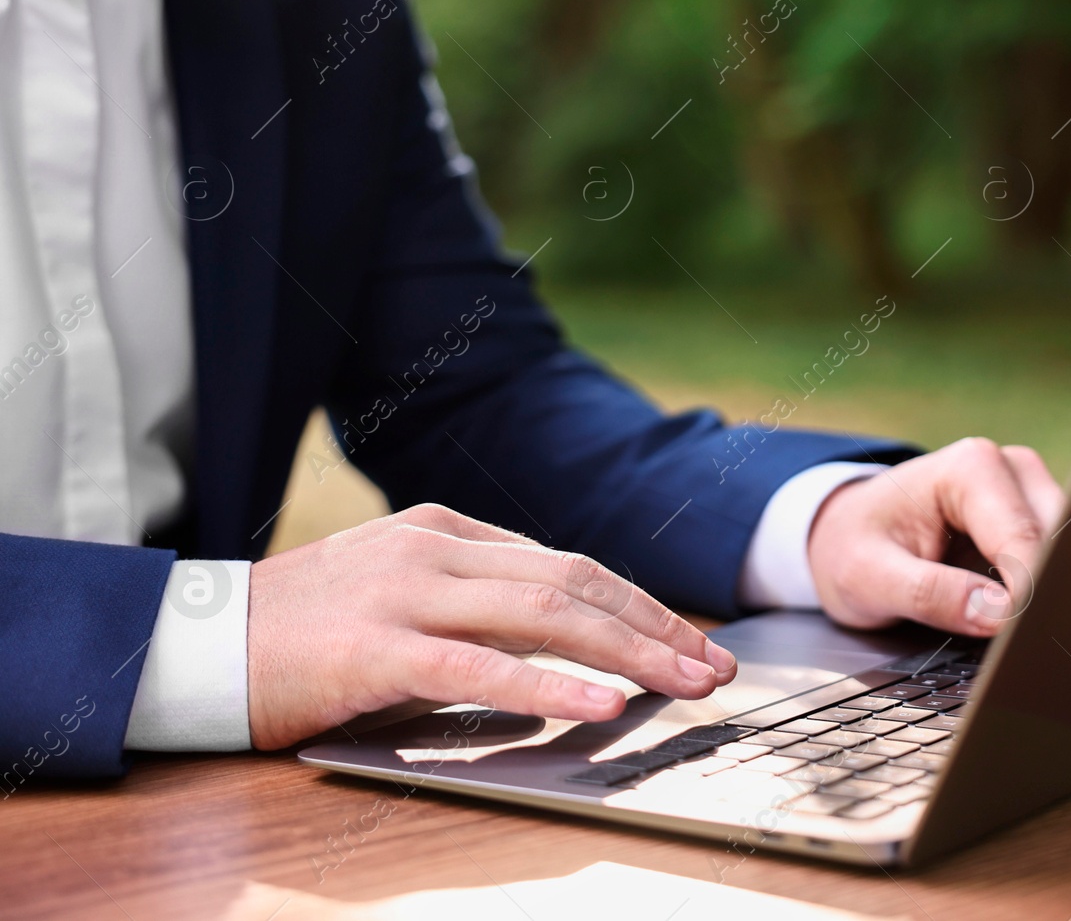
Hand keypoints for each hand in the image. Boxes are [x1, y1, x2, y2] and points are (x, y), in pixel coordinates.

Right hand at [246, 504, 736, 749]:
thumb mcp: (400, 595)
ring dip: (628, 652)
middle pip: (574, 582)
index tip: (691, 643)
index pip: (568, 565)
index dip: (639, 606)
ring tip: (686, 685)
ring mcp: (404, 592)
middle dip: (655, 627)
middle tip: (714, 668)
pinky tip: (599, 705)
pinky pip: (478, 668)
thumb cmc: (302, 631)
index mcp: (446, 531)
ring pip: (544, 613)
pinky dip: (547, 686)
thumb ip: (473, 602)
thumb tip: (563, 634)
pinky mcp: (373, 648)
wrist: (191, 643)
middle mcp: (434, 548)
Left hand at [807, 438, 1066, 636]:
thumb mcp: (868, 578)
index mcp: (970, 467)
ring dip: (1051, 597)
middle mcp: (1011, 470)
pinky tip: (1025, 626)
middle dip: (1048, 595)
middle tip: (1028, 648)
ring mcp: (1028, 494)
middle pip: (1061, 543)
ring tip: (1023, 640)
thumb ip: (928, 594)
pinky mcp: (1036, 523)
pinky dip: (1047, 595)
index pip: (1024, 540)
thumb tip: (998, 615)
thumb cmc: (853, 548)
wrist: (845, 535)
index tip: (1021, 642)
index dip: (1028, 596)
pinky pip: (1061, 563)